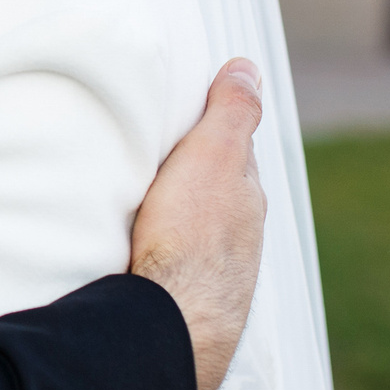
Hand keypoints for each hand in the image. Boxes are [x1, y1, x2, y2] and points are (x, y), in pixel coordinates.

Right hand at [128, 60, 265, 389]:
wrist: (176, 322)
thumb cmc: (194, 238)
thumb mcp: (215, 155)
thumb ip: (233, 112)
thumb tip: (248, 67)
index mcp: (246, 194)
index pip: (233, 147)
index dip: (209, 125)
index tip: (184, 109)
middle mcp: (240, 233)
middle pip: (216, 190)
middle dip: (193, 171)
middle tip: (157, 151)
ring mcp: (217, 270)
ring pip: (197, 227)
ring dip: (177, 212)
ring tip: (143, 198)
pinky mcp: (189, 298)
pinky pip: (177, 259)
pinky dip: (163, 245)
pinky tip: (141, 247)